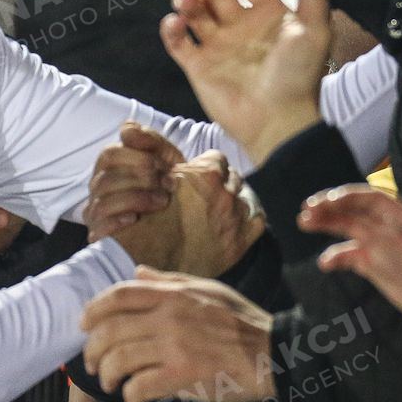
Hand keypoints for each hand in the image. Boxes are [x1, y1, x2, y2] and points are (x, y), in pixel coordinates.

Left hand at [81, 268, 277, 401]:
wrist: (275, 352)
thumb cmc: (244, 322)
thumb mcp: (208, 288)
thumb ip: (169, 281)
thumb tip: (138, 271)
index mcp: (173, 294)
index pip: (119, 295)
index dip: (93, 309)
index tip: (83, 325)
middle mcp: (169, 317)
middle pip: (110, 330)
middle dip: (92, 349)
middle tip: (92, 364)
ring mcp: (175, 346)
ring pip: (119, 360)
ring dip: (106, 374)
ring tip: (110, 383)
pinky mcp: (183, 375)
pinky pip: (140, 386)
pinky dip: (129, 394)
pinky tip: (133, 397)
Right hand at [84, 123, 182, 241]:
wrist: (180, 220)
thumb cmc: (167, 184)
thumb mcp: (166, 158)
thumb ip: (149, 140)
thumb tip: (126, 129)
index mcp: (111, 164)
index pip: (110, 154)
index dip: (137, 157)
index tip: (163, 165)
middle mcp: (99, 184)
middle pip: (106, 177)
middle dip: (140, 178)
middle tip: (168, 184)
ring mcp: (96, 208)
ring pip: (104, 199)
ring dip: (136, 198)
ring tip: (162, 201)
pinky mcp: (98, 231)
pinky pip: (98, 224)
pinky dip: (115, 220)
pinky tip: (135, 218)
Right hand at [111, 151, 259, 276]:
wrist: (154, 266)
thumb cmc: (146, 226)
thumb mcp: (145, 184)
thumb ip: (154, 154)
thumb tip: (144, 135)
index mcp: (206, 175)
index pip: (216, 158)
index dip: (204, 168)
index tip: (195, 178)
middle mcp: (226, 193)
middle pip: (233, 176)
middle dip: (219, 183)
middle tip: (204, 197)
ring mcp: (237, 218)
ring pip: (245, 197)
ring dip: (233, 201)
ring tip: (215, 212)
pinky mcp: (242, 241)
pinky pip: (258, 220)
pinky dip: (248, 220)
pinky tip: (231, 225)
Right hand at [159, 0, 331, 164]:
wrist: (278, 120)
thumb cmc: (300, 76)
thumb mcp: (314, 29)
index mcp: (268, 13)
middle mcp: (240, 25)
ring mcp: (217, 45)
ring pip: (194, 11)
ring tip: (187, 1)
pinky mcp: (198, 66)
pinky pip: (177, 42)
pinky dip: (171, 29)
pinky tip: (176, 23)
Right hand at [297, 185, 401, 349]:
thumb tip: (371, 233)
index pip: (374, 200)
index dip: (348, 197)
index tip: (325, 203)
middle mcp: (395, 233)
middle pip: (357, 211)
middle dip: (330, 208)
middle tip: (305, 213)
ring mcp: (387, 251)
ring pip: (351, 231)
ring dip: (328, 226)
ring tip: (304, 224)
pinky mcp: (382, 270)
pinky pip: (354, 258)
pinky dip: (337, 257)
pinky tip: (325, 264)